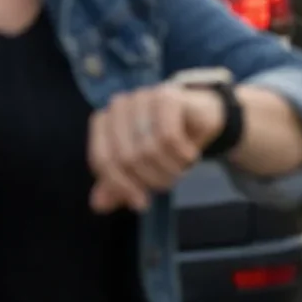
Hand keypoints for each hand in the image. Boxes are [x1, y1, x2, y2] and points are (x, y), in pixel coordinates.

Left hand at [87, 84, 226, 212]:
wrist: (202, 117)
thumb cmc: (167, 142)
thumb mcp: (141, 167)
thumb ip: (118, 184)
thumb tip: (98, 205)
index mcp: (105, 121)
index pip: (102, 160)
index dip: (120, 186)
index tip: (139, 203)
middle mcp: (120, 105)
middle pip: (126, 158)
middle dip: (150, 179)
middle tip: (168, 184)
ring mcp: (143, 97)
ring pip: (149, 149)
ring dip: (169, 169)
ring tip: (180, 170)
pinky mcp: (168, 96)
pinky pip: (169, 136)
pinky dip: (181, 154)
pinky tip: (189, 155)